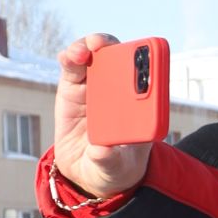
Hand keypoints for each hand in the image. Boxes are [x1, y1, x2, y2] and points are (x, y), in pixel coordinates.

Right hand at [53, 35, 151, 200]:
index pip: (149, 79)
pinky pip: (72, 69)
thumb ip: (110, 160)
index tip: (143, 57)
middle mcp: (120, 91)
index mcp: (141, 107)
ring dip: (87, 48)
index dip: (148, 63)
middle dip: (115, 49)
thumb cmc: (113, 165)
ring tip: (81, 52)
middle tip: (104, 47)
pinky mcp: (73, 89)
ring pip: (95, 58)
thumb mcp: (115, 167)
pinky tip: (68, 57)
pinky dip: (69, 58)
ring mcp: (96, 87)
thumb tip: (101, 151)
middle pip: (121, 60)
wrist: (89, 169)